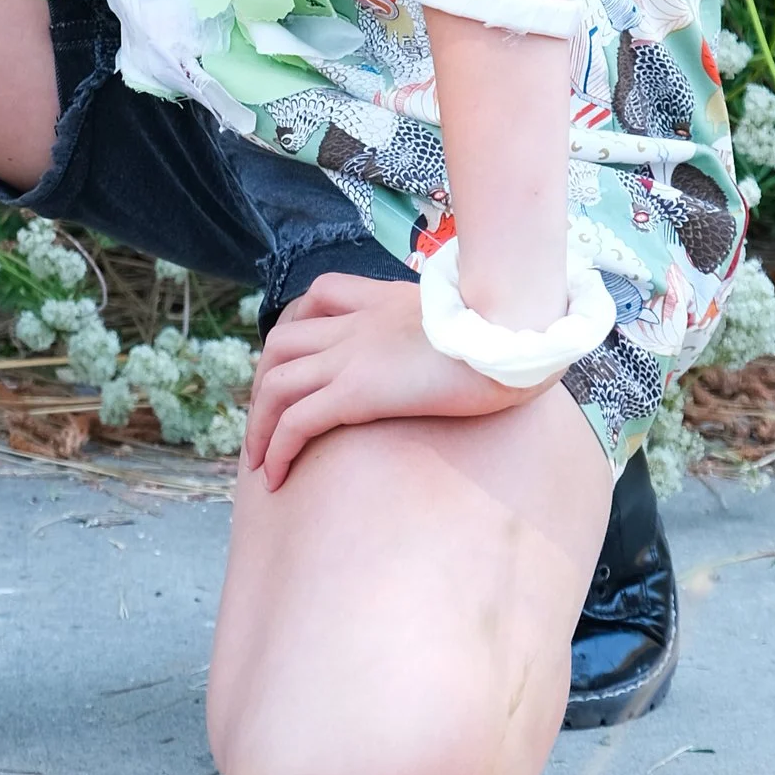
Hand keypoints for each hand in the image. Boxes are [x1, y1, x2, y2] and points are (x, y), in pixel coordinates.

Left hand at [242, 269, 532, 489]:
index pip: (319, 297)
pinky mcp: (358, 391)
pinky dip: (276, 448)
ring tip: (260, 462)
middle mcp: (358, 323)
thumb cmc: (511, 331)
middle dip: (262, 384)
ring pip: (276, 383)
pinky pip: (297, 420)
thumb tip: (474, 345)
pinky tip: (276, 477)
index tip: (293, 365)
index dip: (296, 328)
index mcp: (384, 299)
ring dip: (259, 425)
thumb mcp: (473, 316)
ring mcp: (353, 355)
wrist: (515, 332)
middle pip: (280, 344)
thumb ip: (454, 323)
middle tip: (266, 424)